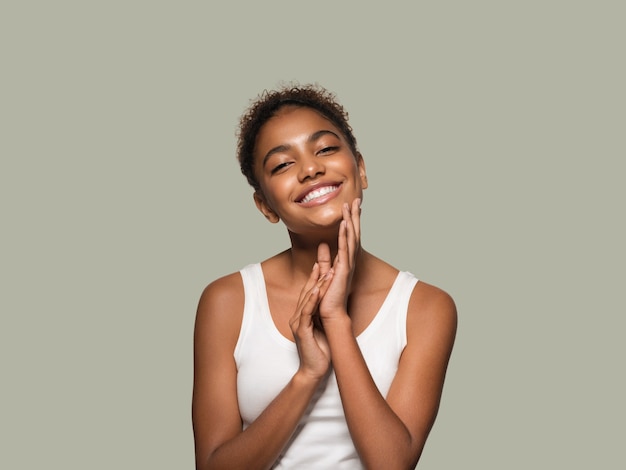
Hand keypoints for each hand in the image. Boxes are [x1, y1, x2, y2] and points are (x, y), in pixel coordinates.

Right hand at [289, 262, 331, 380]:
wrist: (315, 370)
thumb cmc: (320, 350)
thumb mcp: (323, 328)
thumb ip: (322, 315)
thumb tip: (328, 304)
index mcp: (303, 315)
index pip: (309, 292)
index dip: (314, 277)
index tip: (321, 263)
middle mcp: (298, 316)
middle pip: (306, 291)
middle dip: (314, 275)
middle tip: (321, 259)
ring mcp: (298, 323)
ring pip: (306, 299)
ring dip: (316, 284)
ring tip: (324, 271)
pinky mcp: (301, 331)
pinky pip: (306, 313)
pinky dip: (311, 301)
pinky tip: (316, 291)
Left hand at [318, 198, 360, 319]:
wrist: (330, 314)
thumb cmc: (327, 296)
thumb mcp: (325, 272)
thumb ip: (324, 258)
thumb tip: (322, 245)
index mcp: (346, 261)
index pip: (350, 237)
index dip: (352, 221)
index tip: (352, 206)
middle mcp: (350, 261)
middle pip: (354, 234)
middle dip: (355, 216)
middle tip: (356, 200)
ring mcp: (348, 265)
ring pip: (351, 238)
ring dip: (351, 221)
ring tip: (350, 206)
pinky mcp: (344, 270)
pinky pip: (345, 249)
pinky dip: (346, 236)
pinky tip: (345, 224)